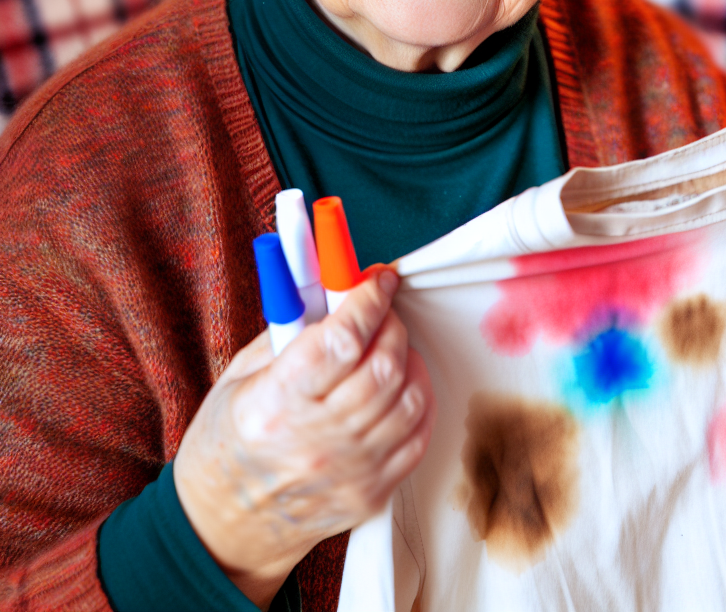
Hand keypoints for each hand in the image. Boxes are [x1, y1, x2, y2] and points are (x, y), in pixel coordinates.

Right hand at [173, 269, 434, 610]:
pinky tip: (401, 386)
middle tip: (383, 309)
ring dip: (408, 360)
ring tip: (389, 347)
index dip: (367, 300)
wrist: (222, 530)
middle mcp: (314, 441)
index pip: (340, 340)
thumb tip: (333, 286)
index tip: (379, 279)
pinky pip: (417, 436)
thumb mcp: (239, 377)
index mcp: (273, 404)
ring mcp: (348, 472)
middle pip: (382, 366)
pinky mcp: (370, 494)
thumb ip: (290, 330)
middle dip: (391, 324)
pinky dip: (417, 401)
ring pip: (408, 398)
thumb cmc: (228, 443)